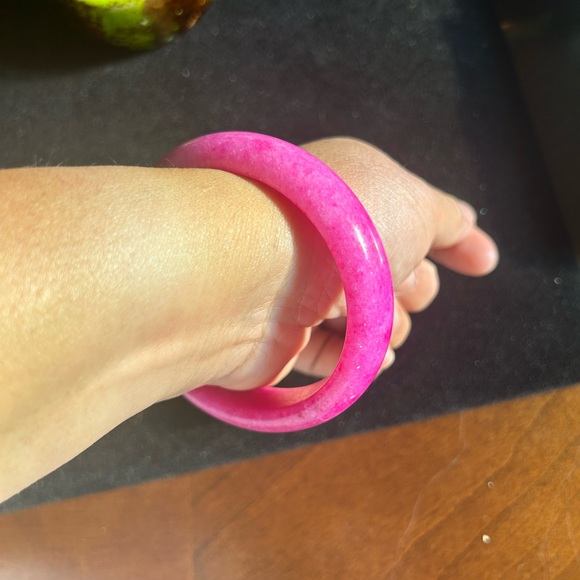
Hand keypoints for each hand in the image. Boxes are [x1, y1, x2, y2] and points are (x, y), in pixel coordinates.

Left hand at [218, 137, 497, 388]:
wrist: (261, 272)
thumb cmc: (343, 226)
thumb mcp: (414, 203)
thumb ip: (445, 216)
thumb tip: (463, 224)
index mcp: (356, 196)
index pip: (416, 219)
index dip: (456, 240)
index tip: (483, 262)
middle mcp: (328, 242)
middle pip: (402, 276)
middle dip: (414, 285)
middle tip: (392, 280)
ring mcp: (304, 290)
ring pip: (378, 321)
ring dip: (386, 323)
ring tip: (360, 313)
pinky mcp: (284, 338)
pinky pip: (340, 356)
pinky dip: (357, 357)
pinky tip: (364, 355)